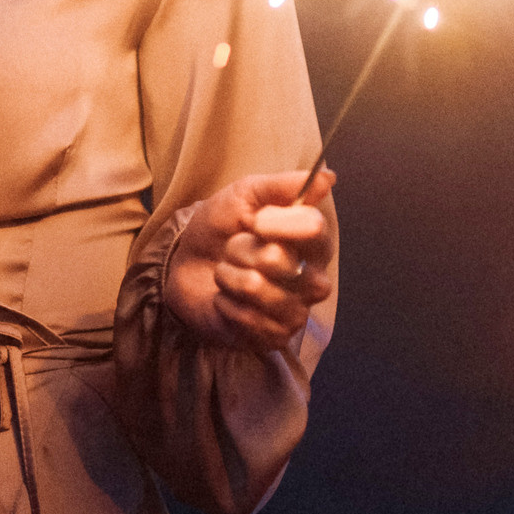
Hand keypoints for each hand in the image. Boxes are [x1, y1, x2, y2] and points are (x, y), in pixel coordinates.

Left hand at [166, 169, 336, 351]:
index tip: (253, 221)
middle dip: (241, 249)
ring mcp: (296, 311)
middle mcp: (313, 279)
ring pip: (258, 289)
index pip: (314, 228)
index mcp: (313, 242)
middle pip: (279, 260)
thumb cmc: (221, 229)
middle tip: (233, 249)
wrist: (187, 266)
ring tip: (226, 273)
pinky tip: (226, 299)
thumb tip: (327, 177)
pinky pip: (249, 319)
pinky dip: (226, 304)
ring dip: (229, 277)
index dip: (278, 223)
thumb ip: (284, 186)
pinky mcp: (275, 336)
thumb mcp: (245, 195)